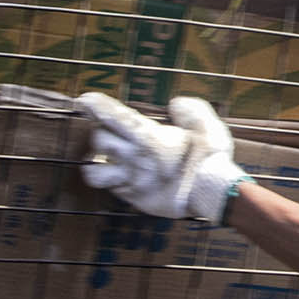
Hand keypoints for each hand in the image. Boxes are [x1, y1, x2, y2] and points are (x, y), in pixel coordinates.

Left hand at [75, 93, 247, 222]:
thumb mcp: (208, 125)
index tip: (84, 99)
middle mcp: (134, 158)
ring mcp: (132, 180)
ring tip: (104, 160)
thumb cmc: (211, 158)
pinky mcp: (134, 198)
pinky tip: (123, 178)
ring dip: (95, 164)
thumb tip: (174, 104)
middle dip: (102, 132)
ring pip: (93, 172)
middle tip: (110, 131)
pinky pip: (111, 189)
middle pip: (99, 140)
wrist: (214, 195)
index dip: (96, 106)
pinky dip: (114, 182)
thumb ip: (190, 109)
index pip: (114, 116)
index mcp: (149, 137)